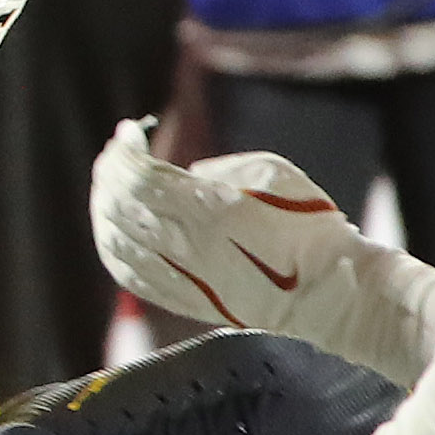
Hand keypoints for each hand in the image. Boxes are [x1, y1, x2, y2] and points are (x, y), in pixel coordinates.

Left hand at [89, 121, 434, 384]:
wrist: (331, 293)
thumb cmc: (312, 226)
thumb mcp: (275, 175)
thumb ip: (222, 168)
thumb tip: (187, 174)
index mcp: (212, 211)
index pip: (142, 177)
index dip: (126, 151)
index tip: (127, 132)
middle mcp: (189, 246)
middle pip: (122, 206)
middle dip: (110, 174)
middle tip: (114, 154)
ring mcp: (184, 278)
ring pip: (117, 242)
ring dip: (104, 210)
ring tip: (107, 188)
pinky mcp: (185, 302)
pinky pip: (130, 276)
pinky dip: (112, 248)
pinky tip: (112, 232)